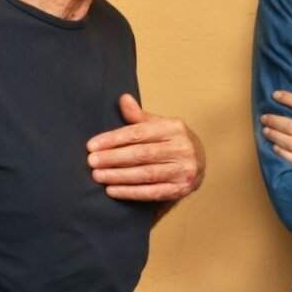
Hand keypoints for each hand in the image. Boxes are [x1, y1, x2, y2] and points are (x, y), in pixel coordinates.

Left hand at [87, 94, 204, 201]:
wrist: (200, 164)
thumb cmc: (173, 142)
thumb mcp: (159, 125)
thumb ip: (139, 116)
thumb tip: (123, 99)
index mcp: (174, 128)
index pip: (139, 133)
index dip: (113, 139)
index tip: (92, 145)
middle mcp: (182, 148)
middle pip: (141, 154)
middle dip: (113, 158)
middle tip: (92, 161)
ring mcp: (183, 170)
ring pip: (146, 174)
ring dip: (118, 176)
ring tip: (98, 175)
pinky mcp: (181, 189)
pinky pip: (152, 192)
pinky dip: (130, 192)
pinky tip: (112, 190)